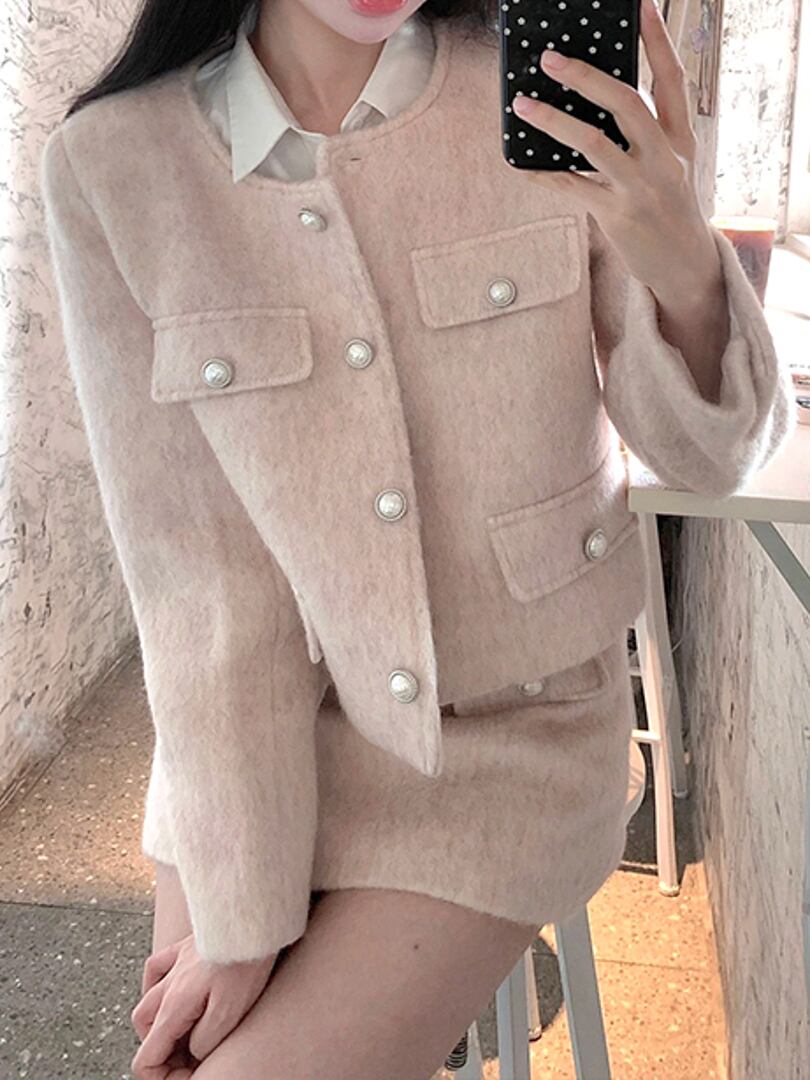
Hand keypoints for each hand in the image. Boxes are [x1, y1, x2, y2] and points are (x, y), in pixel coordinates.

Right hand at [130, 932, 277, 1078]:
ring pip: (147, 1001)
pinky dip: (156, 984)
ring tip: (181, 1034)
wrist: (252, 918)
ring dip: (158, 1023)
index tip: (188, 1077)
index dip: (163, 1078)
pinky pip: (157, 967)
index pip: (147, 1058)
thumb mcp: (228, 1014)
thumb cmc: (245, 962)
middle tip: (189, 1061)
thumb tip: (192, 1052)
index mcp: (174, 1006)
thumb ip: (203, 1041)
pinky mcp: (187, 946)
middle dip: (162, 1052)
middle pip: (146, 1032)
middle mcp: (168, 984)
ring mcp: (176, 963)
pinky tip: (167, 988)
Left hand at [509, 0, 721, 306]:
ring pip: (592, 142)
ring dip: (552, 121)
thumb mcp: (672, 165)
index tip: (640, 6)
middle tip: (550, 58)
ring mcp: (640, 187)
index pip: (671, 78)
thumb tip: (598, 101)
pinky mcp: (617, 216)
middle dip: (585, 76)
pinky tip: (521, 162)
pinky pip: (572, 187)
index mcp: (679, 138)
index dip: (656, 40)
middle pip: (625, 102)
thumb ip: (647, 134)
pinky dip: (543, 173)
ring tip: (522, 104)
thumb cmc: (671, 208)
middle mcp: (663, 157)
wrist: (685, 265)